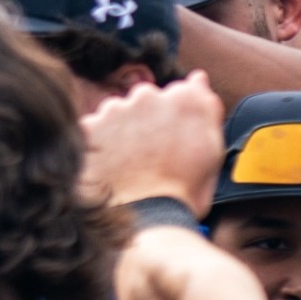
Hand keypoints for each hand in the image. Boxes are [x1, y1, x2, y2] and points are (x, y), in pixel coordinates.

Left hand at [80, 72, 224, 215]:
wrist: (150, 221)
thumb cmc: (184, 192)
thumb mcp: (212, 150)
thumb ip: (205, 107)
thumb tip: (197, 78)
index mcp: (183, 99)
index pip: (172, 94)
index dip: (169, 118)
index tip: (168, 139)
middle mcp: (147, 96)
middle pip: (140, 102)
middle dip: (141, 122)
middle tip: (146, 157)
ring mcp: (114, 110)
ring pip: (113, 115)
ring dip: (116, 133)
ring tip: (125, 167)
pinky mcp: (88, 128)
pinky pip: (88, 131)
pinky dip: (93, 147)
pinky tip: (106, 169)